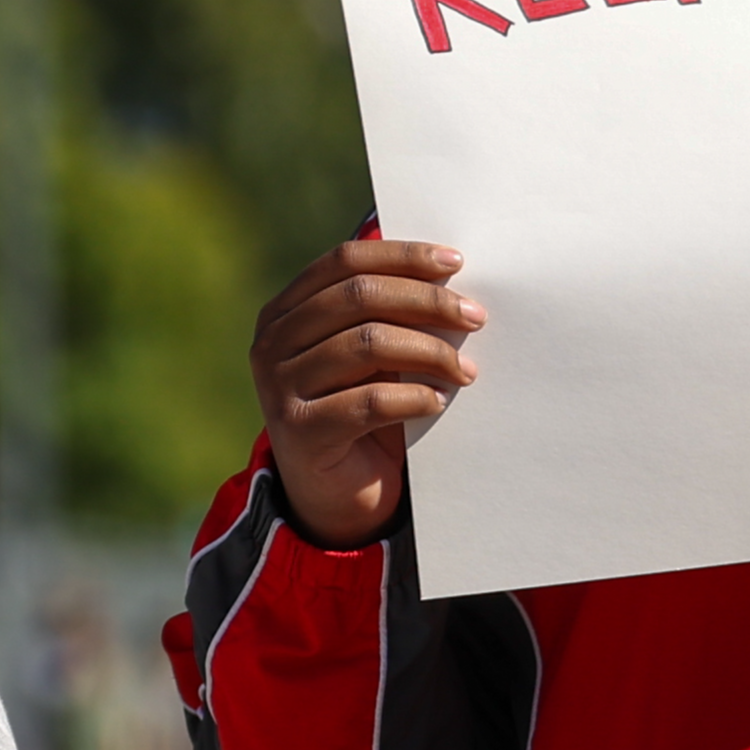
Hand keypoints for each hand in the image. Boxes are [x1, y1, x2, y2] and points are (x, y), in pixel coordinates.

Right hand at [250, 238, 484, 548]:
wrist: (335, 494)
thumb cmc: (360, 410)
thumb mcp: (370, 355)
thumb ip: (387, 312)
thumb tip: (445, 266)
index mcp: (286, 310)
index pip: (345, 261)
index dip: (402, 256)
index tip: (455, 263)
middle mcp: (273, 342)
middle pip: (359, 297)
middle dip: (427, 301)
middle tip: (475, 317)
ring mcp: (279, 387)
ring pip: (367, 344)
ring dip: (430, 352)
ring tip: (466, 370)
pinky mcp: (300, 431)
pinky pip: (370, 402)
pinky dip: (415, 397)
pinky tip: (439, 402)